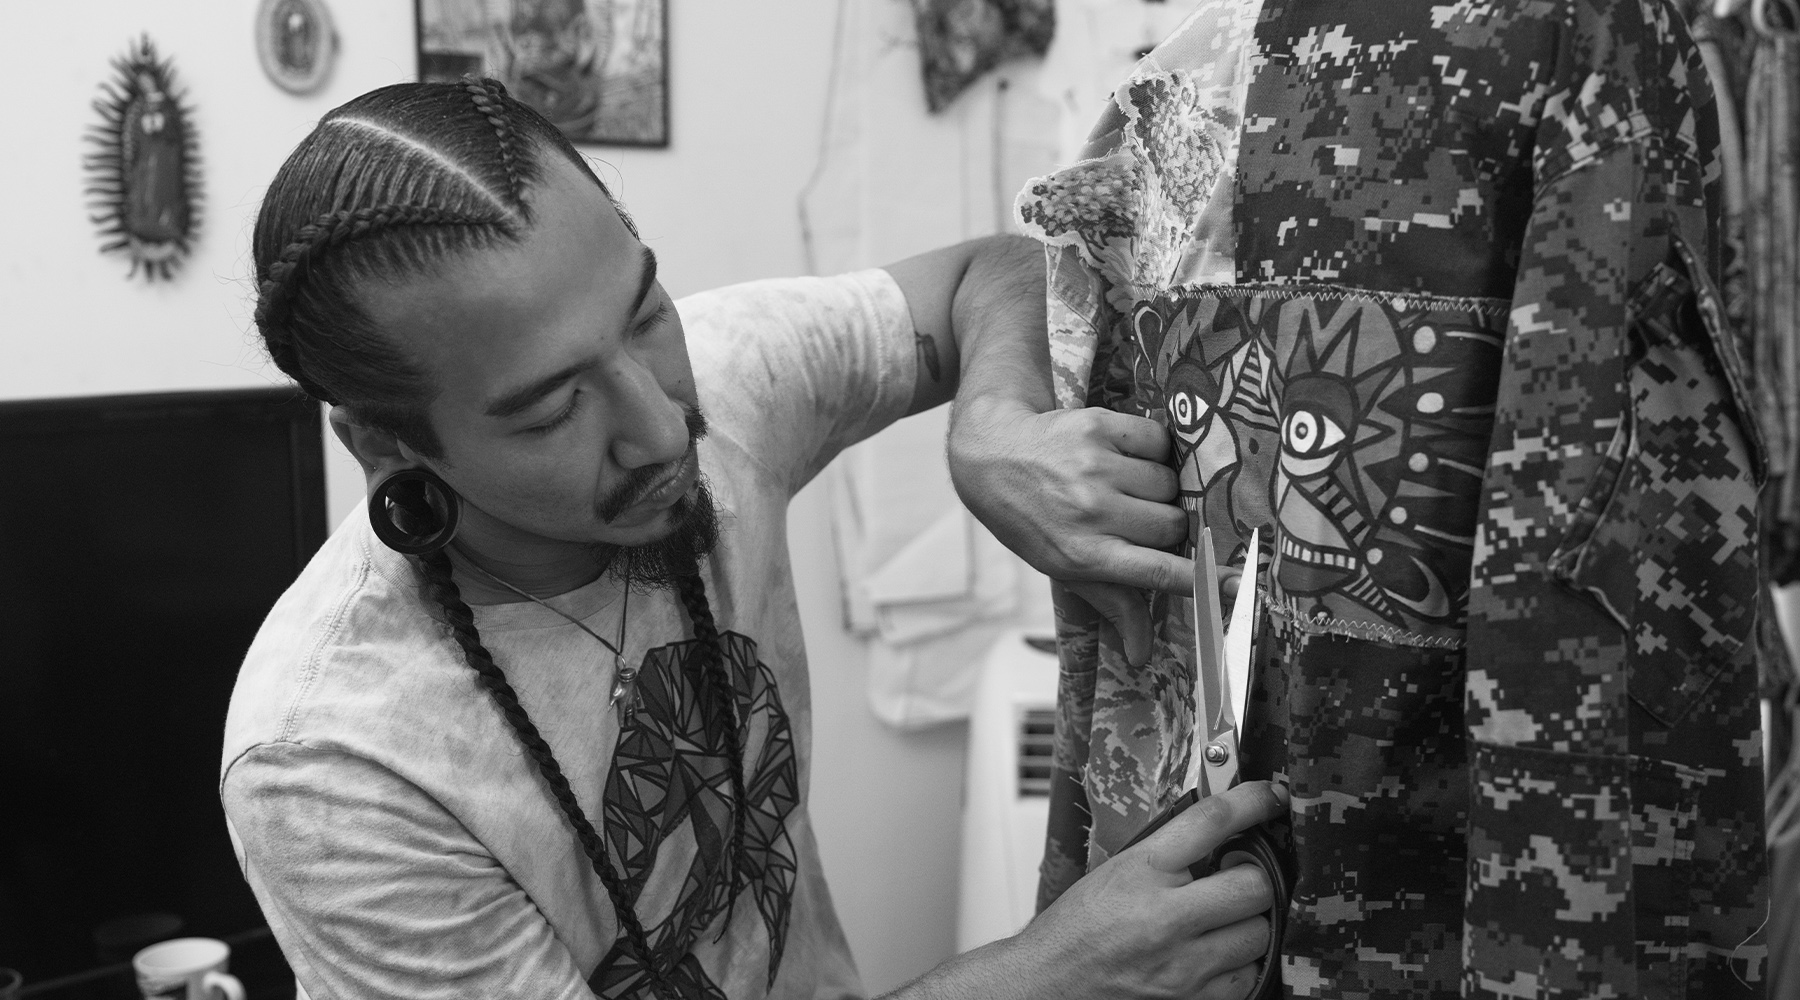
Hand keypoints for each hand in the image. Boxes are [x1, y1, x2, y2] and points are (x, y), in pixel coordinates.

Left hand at [948, 397, 1190, 663]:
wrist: (992, 455)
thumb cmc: (1032, 519)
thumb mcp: (1062, 567)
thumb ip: (1111, 604)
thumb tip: (1144, 656)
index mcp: (1083, 555)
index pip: (1156, 572)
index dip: (1201, 580)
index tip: (1237, 587)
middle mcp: (1091, 513)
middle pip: (1173, 526)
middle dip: (1164, 525)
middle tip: (1135, 518)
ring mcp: (1095, 468)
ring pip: (1169, 483)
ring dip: (1156, 486)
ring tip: (1122, 485)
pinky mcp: (1099, 427)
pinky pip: (1159, 442)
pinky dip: (1150, 449)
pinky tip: (1123, 454)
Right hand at [1012, 780, 1283, 999]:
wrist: (1048, 984)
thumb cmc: (1075, 929)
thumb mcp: (1114, 871)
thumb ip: (1168, 851)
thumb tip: (1222, 831)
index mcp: (1140, 871)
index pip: (1211, 820)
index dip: (1252, 801)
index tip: (1270, 797)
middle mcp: (1165, 917)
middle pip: (1254, 884)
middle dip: (1254, 877)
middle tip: (1238, 877)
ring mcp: (1183, 964)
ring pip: (1259, 932)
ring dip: (1248, 922)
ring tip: (1221, 921)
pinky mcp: (1193, 999)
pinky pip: (1249, 974)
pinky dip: (1240, 962)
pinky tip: (1216, 954)